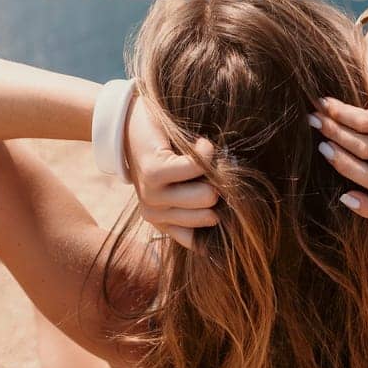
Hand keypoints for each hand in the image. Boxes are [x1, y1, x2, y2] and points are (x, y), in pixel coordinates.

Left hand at [124, 94, 218, 248]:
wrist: (132, 124)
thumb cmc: (171, 153)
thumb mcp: (188, 185)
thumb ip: (206, 204)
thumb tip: (236, 216)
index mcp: (166, 224)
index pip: (204, 243)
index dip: (221, 214)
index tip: (218, 190)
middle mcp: (156, 216)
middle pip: (211, 215)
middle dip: (216, 187)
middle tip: (201, 169)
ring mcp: (152, 196)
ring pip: (207, 195)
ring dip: (211, 169)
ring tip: (196, 157)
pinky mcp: (153, 174)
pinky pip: (196, 168)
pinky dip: (205, 151)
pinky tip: (198, 144)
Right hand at [311, 50, 367, 219]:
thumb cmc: (356, 101)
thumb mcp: (350, 134)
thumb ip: (343, 154)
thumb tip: (324, 183)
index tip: (343, 198)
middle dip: (343, 165)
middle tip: (319, 147)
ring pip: (367, 149)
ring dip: (335, 133)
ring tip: (314, 119)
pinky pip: (367, 124)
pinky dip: (341, 116)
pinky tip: (325, 105)